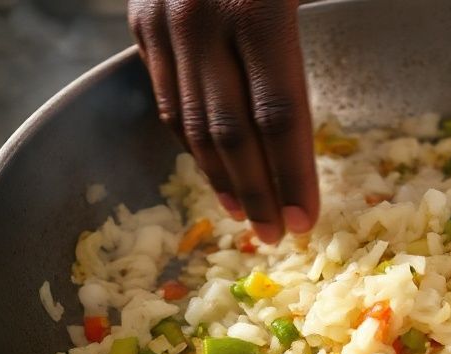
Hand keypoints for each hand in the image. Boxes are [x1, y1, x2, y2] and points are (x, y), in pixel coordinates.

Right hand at [128, 0, 317, 241]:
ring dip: (218, 175)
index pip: (278, 116)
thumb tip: (309, 132)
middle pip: (230, 131)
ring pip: (189, 120)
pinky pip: (165, 93)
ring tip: (242, 210)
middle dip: (255, 192)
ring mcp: (165, 20)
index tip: (302, 220)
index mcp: (257, 9)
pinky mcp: (142, 16)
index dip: (291, 176)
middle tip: (272, 234)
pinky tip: (212, 163)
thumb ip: (307, 49)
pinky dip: (189, 137)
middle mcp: (202, 19)